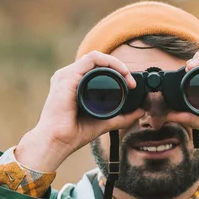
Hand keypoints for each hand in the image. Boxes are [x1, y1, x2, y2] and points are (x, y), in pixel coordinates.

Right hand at [15, 51, 143, 171]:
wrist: (58, 141)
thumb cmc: (73, 133)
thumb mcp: (104, 122)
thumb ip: (121, 118)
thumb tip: (140, 112)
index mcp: (74, 84)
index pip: (97, 69)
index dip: (117, 72)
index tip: (131, 86)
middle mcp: (69, 76)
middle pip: (98, 62)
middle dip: (119, 68)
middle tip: (131, 83)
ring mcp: (67, 75)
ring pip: (96, 57)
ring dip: (116, 63)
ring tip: (127, 76)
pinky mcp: (68, 76)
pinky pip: (91, 59)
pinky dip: (108, 62)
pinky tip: (119, 71)